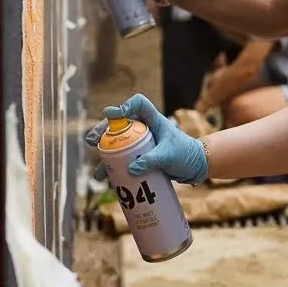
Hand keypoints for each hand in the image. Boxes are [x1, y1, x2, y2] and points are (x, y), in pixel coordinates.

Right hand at [84, 93, 207, 184]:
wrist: (195, 167)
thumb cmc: (186, 154)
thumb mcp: (170, 156)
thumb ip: (153, 160)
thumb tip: (131, 168)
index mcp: (154, 121)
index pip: (139, 104)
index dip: (125, 106)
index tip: (111, 114)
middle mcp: (145, 130)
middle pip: (120, 126)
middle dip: (103, 132)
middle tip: (92, 141)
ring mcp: (141, 144)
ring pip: (118, 146)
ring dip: (105, 158)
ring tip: (98, 172)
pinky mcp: (141, 158)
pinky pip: (123, 162)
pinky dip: (115, 171)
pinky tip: (109, 182)